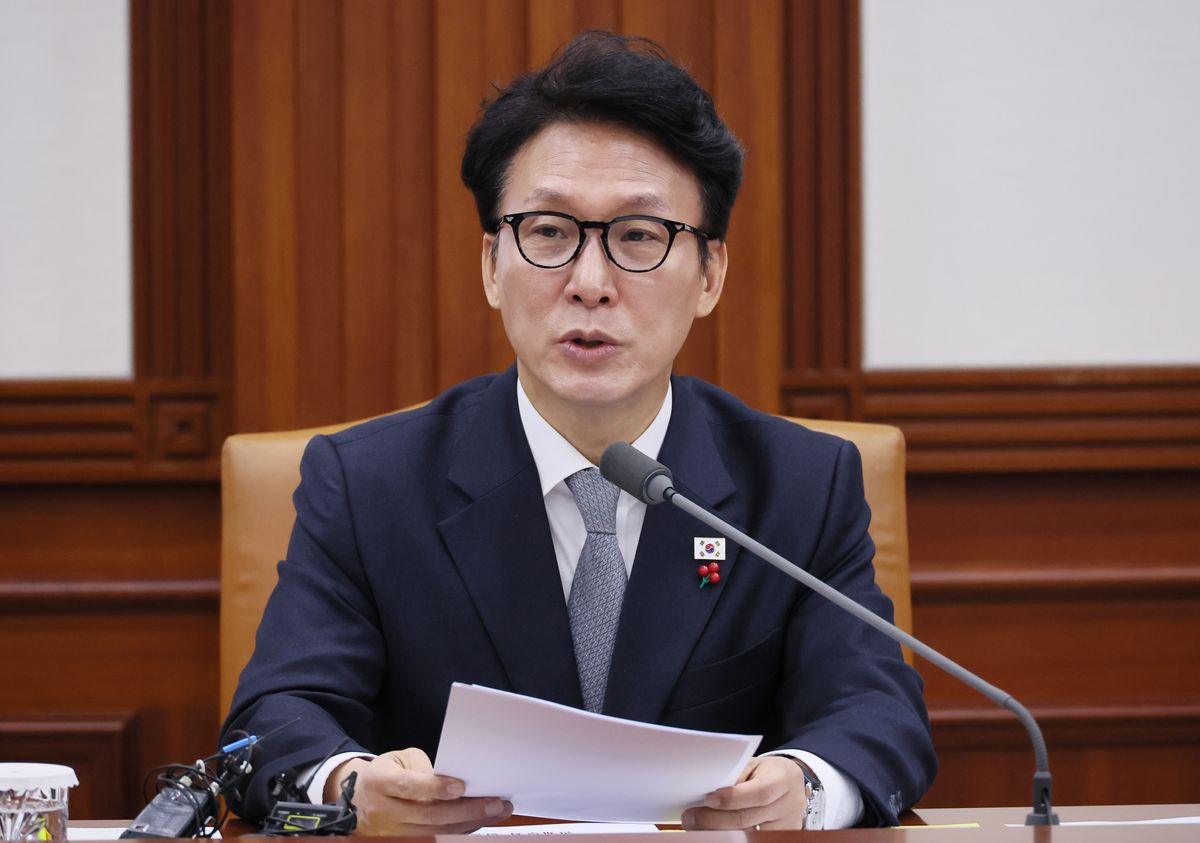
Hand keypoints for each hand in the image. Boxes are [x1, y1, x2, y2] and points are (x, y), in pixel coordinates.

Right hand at [325, 747, 512, 834]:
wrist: (356, 800)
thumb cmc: (385, 774)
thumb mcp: (398, 760)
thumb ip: (423, 768)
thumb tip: (456, 778)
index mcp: (380, 782)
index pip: (409, 786)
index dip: (435, 787)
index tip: (461, 786)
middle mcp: (385, 811)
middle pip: (428, 815)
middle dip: (466, 809)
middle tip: (495, 802)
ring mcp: (392, 832)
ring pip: (435, 831)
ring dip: (470, 822)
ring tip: (497, 811)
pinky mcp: (402, 842)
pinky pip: (435, 838)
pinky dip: (460, 830)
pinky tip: (480, 821)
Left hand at [681, 756, 808, 830]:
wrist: (792, 784)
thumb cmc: (767, 772)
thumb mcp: (755, 764)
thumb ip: (736, 776)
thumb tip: (707, 790)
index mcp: (782, 779)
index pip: (759, 792)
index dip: (732, 798)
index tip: (708, 798)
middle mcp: (787, 805)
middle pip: (748, 819)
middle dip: (714, 819)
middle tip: (689, 817)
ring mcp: (785, 825)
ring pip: (746, 834)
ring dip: (718, 830)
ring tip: (696, 825)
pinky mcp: (780, 837)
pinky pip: (750, 840)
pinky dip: (730, 837)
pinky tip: (713, 832)